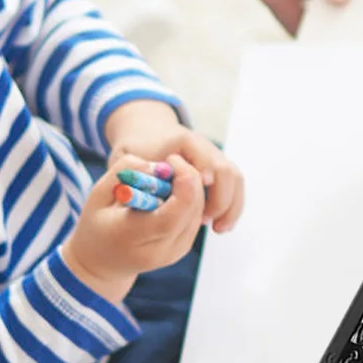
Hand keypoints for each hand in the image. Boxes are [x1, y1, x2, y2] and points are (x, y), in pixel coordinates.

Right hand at [62, 151, 205, 303]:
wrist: (102, 263)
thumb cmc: (97, 223)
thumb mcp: (98, 194)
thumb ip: (124, 172)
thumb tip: (158, 166)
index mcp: (132, 238)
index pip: (171, 215)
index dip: (182, 183)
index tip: (171, 160)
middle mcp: (158, 251)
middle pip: (191, 209)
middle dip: (189, 177)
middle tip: (172, 161)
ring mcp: (174, 253)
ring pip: (198, 210)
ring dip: (190, 187)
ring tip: (165, 179)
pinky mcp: (183, 248)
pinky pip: (196, 216)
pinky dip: (190, 198)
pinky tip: (170, 192)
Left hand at [105, 101, 244, 233]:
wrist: (148, 134)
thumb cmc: (136, 149)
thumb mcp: (128, 157)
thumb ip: (135, 171)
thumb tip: (149, 193)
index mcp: (182, 140)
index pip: (202, 156)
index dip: (203, 175)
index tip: (201, 194)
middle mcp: (204, 146)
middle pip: (224, 170)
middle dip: (219, 199)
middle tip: (205, 221)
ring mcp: (214, 156)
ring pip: (235, 179)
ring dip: (230, 206)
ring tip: (218, 229)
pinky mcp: (218, 169)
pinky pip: (234, 186)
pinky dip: (231, 206)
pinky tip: (220, 225)